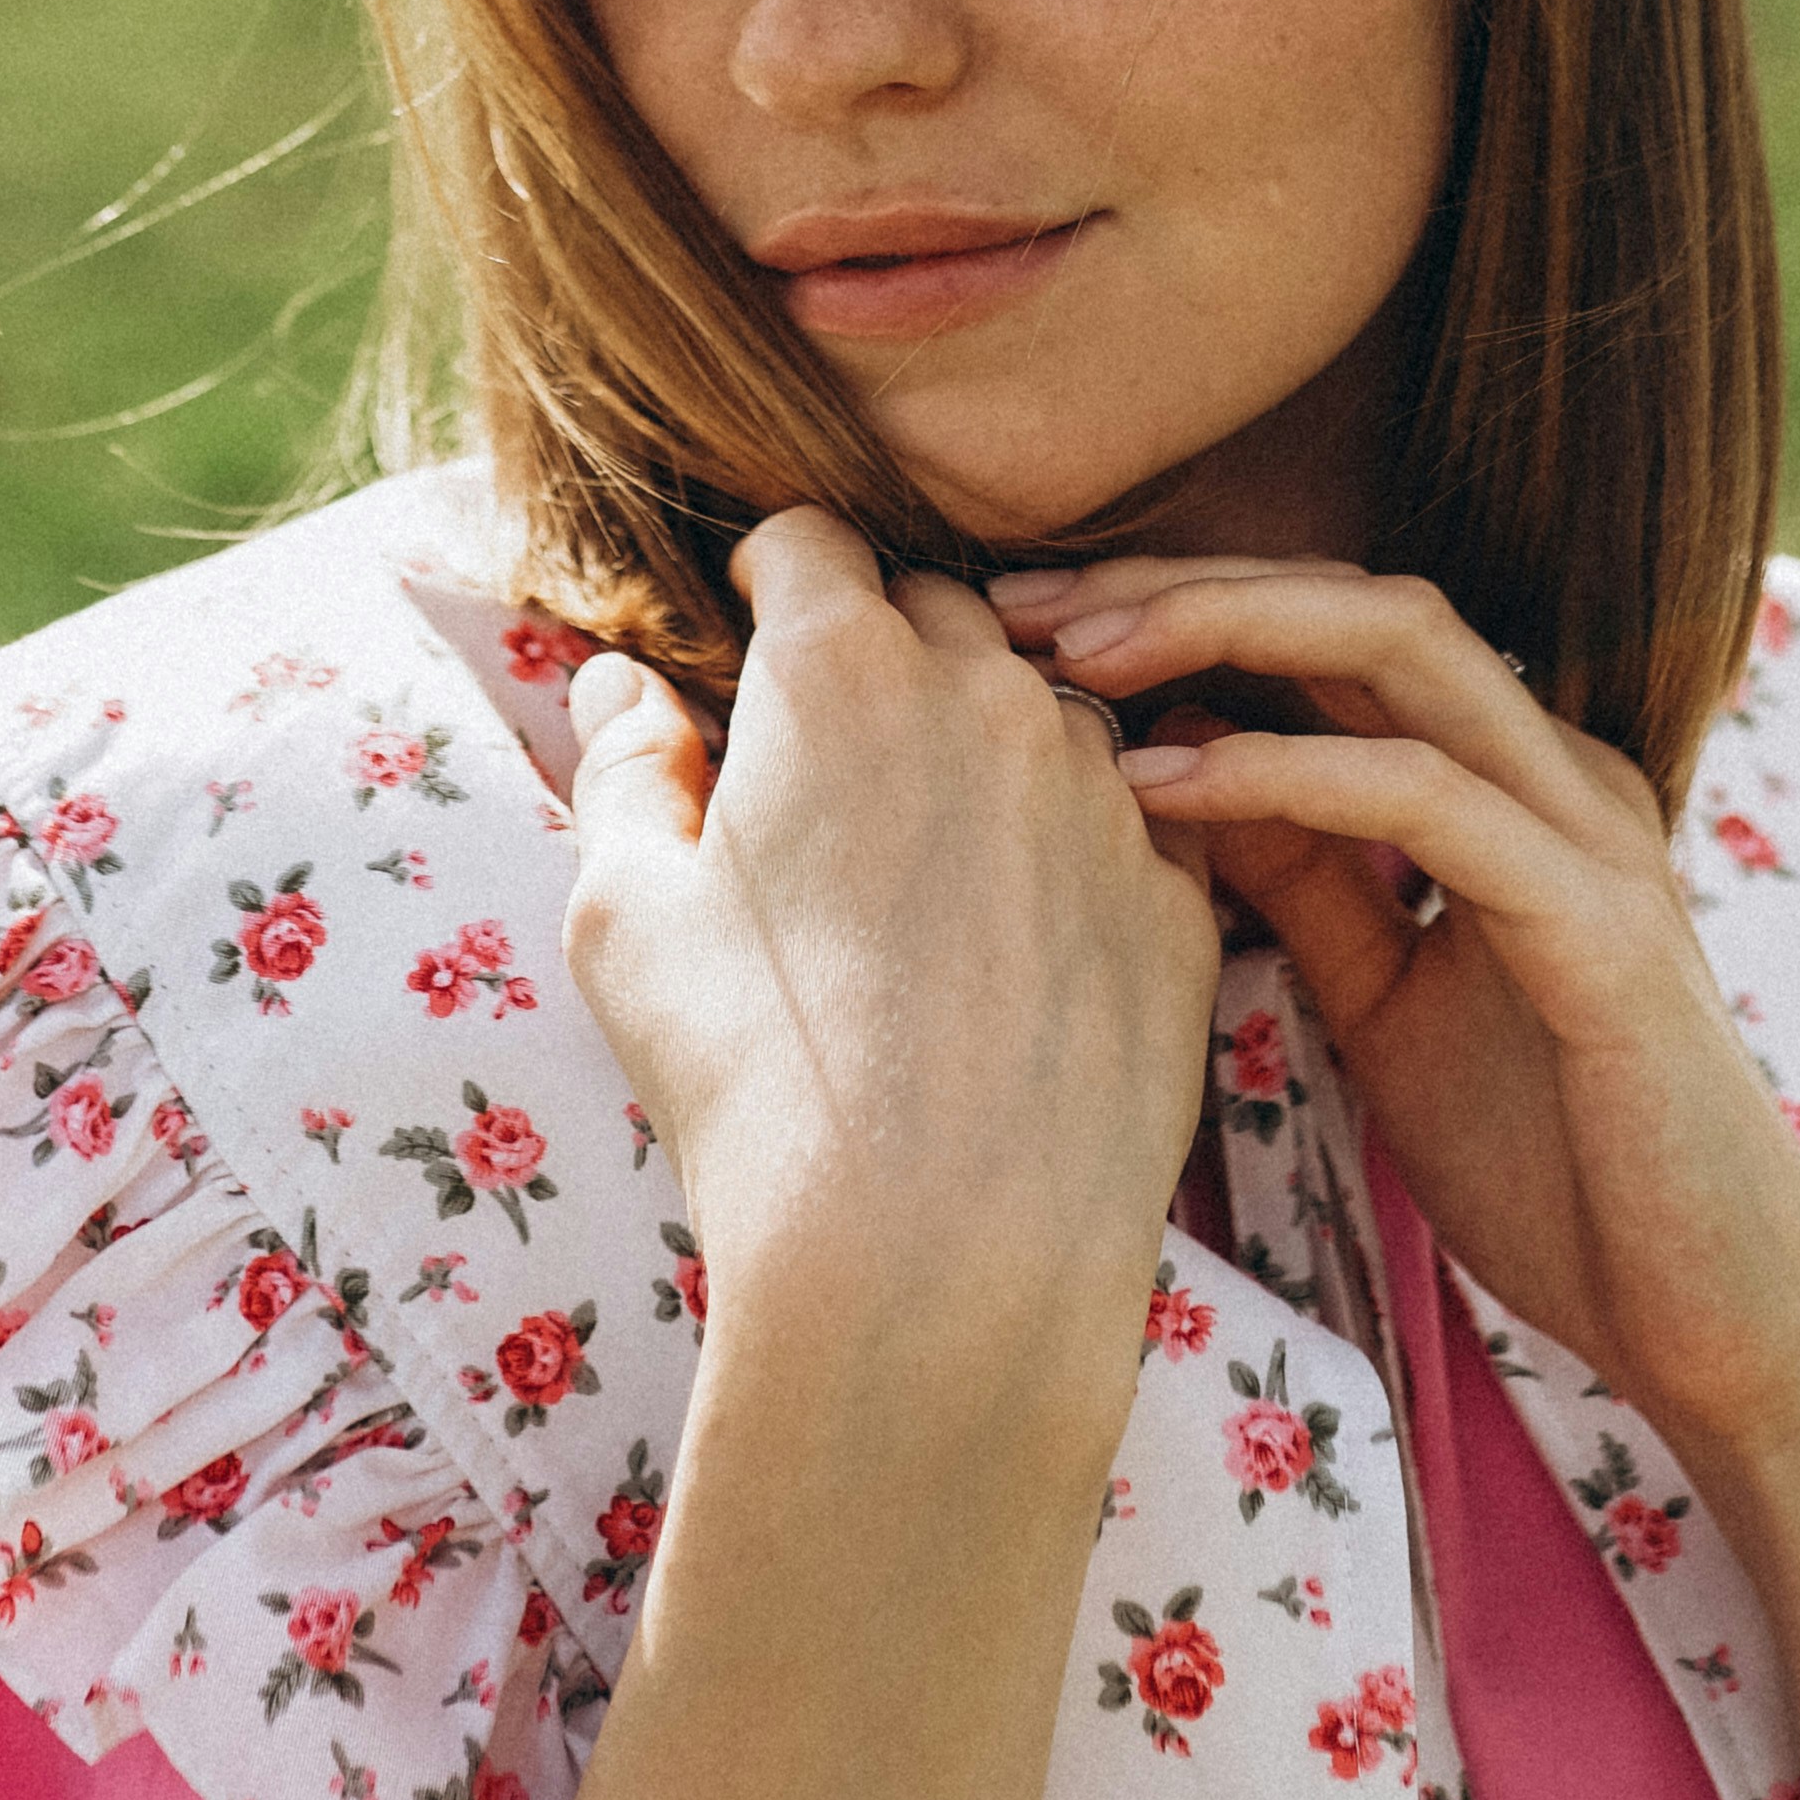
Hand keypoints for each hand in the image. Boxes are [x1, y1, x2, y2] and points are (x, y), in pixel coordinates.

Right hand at [565, 511, 1224, 1419]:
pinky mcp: (1180, 900)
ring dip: (985, 751)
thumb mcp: (622, 917)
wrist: (944, 1261)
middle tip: (830, 761)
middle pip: (937, 607)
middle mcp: (993, 696)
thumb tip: (621, 686)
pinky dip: (1069, 855)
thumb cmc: (753, 1083)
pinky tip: (1015, 955)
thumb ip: (619, 767)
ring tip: (927, 870)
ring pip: (1045, 713)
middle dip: (880, 654)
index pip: (810, 539)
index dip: (772, 578)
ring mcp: (1105, 795)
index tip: (753, 635)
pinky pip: (1126, 829)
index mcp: (843, 671)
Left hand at [987, 557, 1799, 1521]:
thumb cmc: (1555, 1169)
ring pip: (1402, 645)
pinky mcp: (1598, 921)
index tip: (1030, 627)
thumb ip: (1307, 883)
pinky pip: (1426, 797)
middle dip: (1186, 583)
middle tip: (1021, 605)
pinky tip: (1168, 781)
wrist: (1712, 1323)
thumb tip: (1173, 767)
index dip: (1186, 604)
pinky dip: (1289, 769)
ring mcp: (1591, 831)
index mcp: (1519, 782)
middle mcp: (1563, 769)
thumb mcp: (1386, 1005)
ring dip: (1226, 629)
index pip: (1342, 629)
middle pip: (1360, 598)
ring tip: (1080, 655)